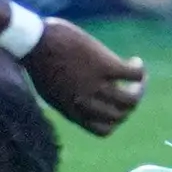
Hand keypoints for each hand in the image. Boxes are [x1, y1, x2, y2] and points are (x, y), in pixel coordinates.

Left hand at [24, 18, 147, 133]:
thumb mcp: (49, 90)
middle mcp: (87, 103)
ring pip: (131, 99)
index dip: (115, 121)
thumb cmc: (37, 60)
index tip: (117, 105)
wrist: (31, 41)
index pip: (103, 130)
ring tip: (139, 76)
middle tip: (132, 87)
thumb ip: (66, 98)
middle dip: (130, 104)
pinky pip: (133, 74)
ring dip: (140, 88)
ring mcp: (96, 85)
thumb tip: (78, 96)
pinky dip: (139, 70)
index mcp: (73, 112)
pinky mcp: (104, 65)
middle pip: (120, 115)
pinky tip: (136, 61)